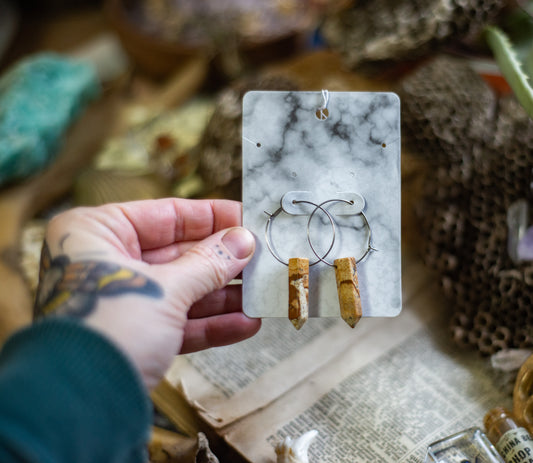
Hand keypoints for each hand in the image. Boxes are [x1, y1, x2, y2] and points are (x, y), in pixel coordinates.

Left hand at [34, 198, 260, 388]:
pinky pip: (179, 321)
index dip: (211, 217)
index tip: (247, 218)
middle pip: (178, 254)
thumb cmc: (106, 331)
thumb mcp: (163, 289)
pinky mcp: (135, 335)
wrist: (78, 408)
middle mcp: (106, 263)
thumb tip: (244, 240)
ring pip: (182, 290)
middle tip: (261, 258)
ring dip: (223, 296)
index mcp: (97, 233)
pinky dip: (211, 324)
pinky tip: (246, 323)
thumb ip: (207, 263)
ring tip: (261, 293)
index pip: (165, 214)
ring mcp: (122, 301)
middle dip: (222, 261)